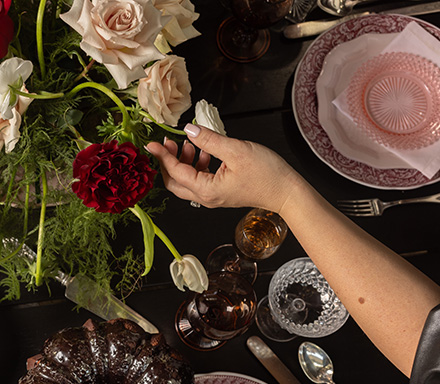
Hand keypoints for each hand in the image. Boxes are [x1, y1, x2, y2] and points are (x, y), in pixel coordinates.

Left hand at [145, 125, 308, 213]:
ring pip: (186, 181)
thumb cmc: (267, 174)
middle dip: (168, 161)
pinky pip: (199, 180)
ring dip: (183, 162)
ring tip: (190, 144)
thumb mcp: (236, 150)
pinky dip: (196, 165)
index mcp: (206, 190)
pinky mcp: (220, 192)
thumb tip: (189, 130)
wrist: (287, 192)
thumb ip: (209, 140)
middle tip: (168, 142)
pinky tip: (205, 152)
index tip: (152, 143)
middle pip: (174, 182)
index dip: (162, 155)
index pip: (175, 172)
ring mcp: (212, 197)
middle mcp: (206, 197)